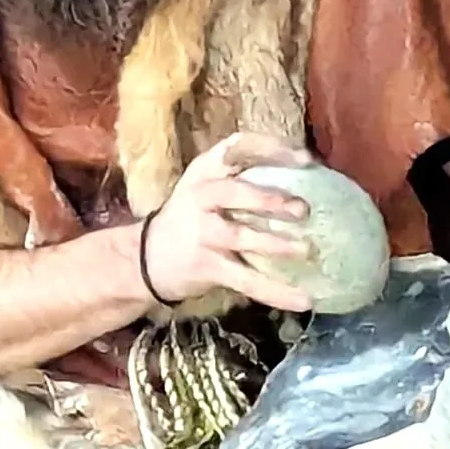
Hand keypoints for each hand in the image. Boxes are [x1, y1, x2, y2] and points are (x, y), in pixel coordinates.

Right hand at [139, 132, 316, 313]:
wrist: (143, 259)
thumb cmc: (188, 219)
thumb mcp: (205, 188)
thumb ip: (242, 180)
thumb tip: (306, 181)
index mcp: (204, 171)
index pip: (237, 147)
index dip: (272, 150)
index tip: (304, 160)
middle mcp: (200, 197)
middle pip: (236, 191)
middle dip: (271, 199)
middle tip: (303, 210)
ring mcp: (202, 233)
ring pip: (242, 236)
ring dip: (277, 244)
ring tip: (306, 250)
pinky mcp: (207, 267)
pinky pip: (247, 280)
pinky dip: (278, 292)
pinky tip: (304, 301)